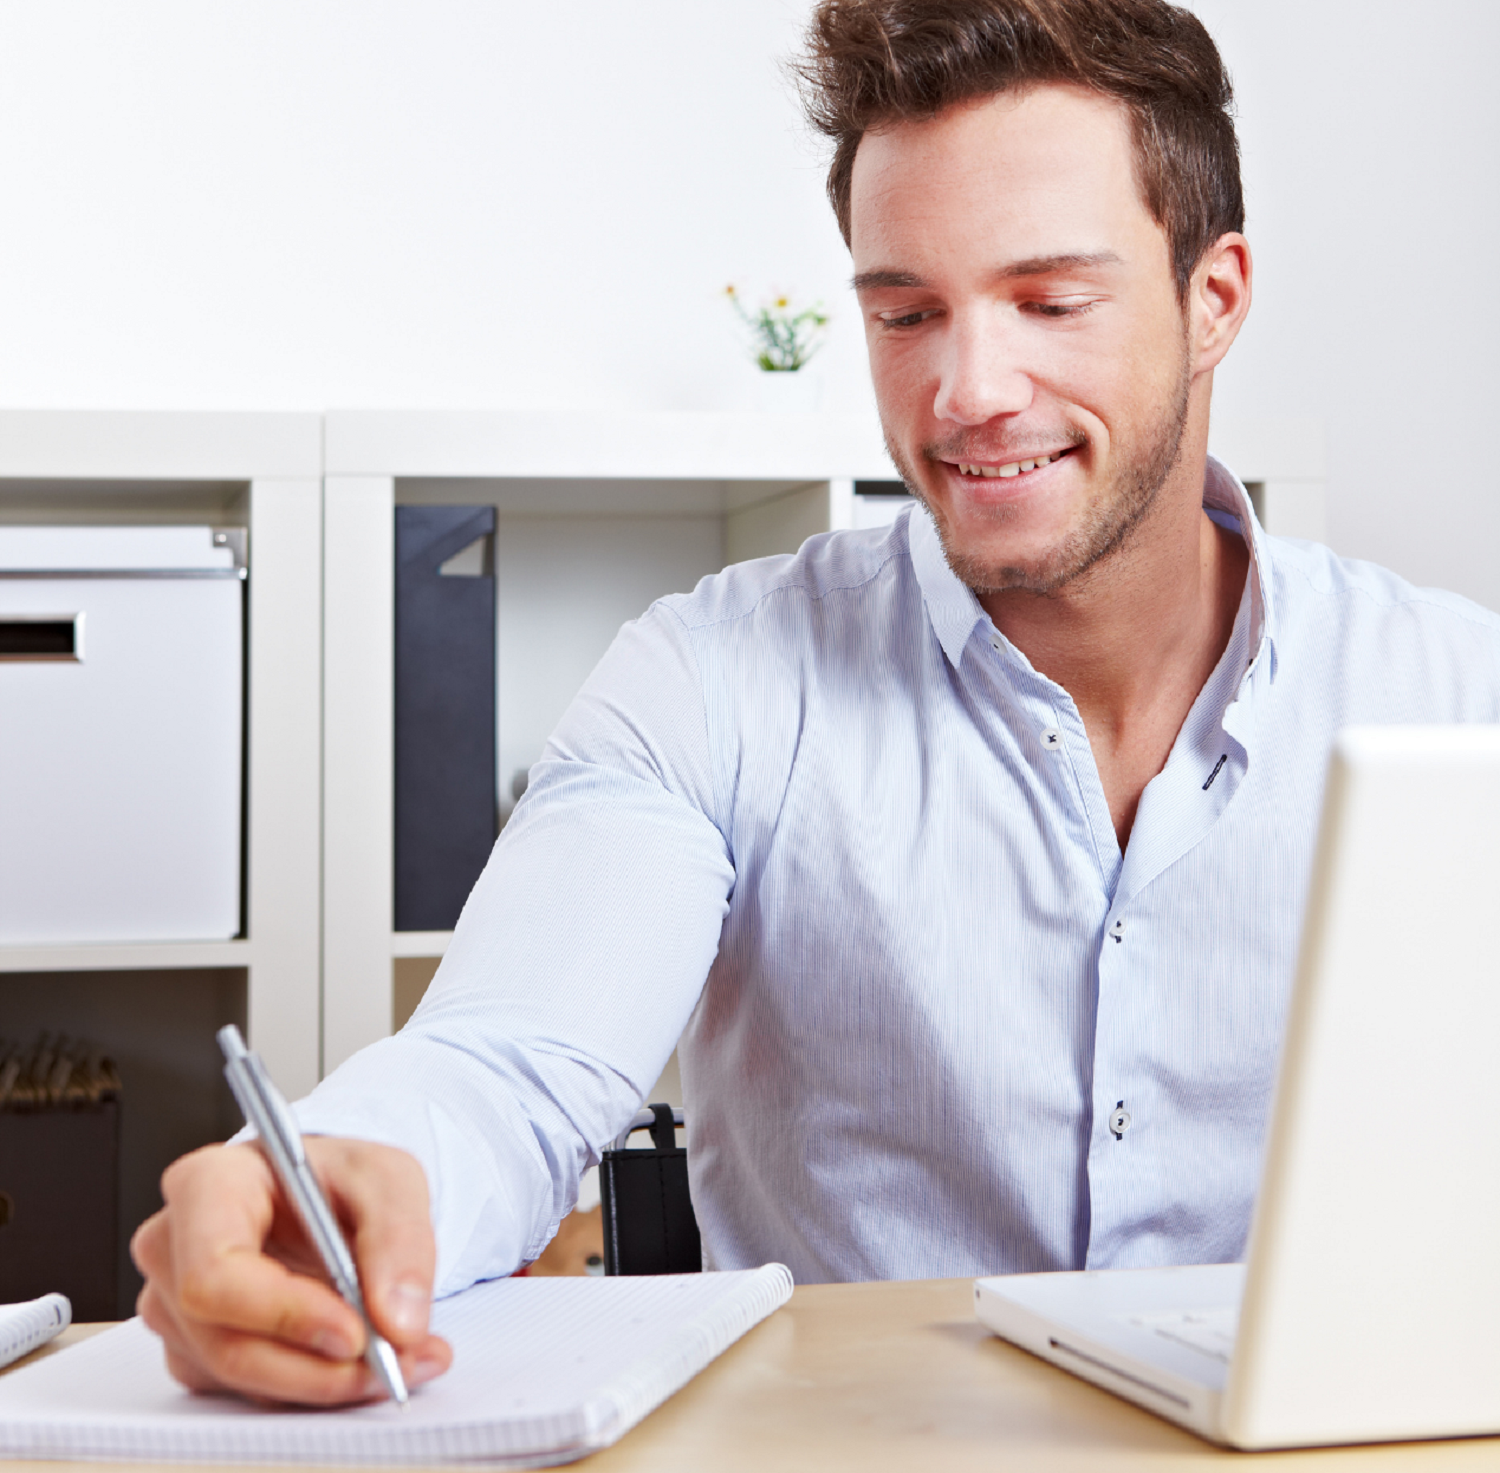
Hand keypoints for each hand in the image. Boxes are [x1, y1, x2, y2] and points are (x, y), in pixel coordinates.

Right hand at [132, 1138, 452, 1404]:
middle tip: (396, 1364)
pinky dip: (312, 1387)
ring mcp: (173, 1305)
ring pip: (239, 1377)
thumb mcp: (388, 1179)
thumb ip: (400, 1240)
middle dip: (318, 1368)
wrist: (326, 1195)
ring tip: (401, 1360)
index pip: (215, 1273)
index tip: (355, 1334)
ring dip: (325, 1383)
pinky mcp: (192, 1350)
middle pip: (226, 1342)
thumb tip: (397, 1323)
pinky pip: (246, 1390)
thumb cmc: (340, 1176)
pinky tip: (363, 1364)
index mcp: (206, 1184)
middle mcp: (173, 1248)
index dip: (285, 1315)